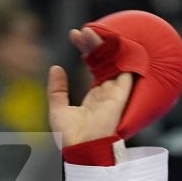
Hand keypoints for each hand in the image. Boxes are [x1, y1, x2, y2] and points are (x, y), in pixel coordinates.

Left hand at [47, 27, 134, 149]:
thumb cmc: (70, 137)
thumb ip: (57, 90)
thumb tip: (56, 67)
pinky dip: (121, 54)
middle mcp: (107, 91)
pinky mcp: (120, 94)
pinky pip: (126, 70)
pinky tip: (112, 38)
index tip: (75, 35)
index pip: (93, 64)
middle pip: (105, 60)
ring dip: (104, 44)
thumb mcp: (57, 109)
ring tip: (88, 31)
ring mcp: (114, 92)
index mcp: (95, 95)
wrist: (80, 149)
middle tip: (82, 30)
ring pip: (113, 61)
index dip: (86, 49)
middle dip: (94, 43)